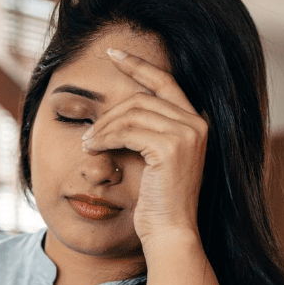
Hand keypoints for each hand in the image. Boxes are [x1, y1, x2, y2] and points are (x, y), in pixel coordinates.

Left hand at [81, 48, 206, 251]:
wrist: (169, 230)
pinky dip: (104, 138)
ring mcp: (187, 133)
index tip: (112, 54)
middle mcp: (196, 123)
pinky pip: (127, 130)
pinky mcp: (172, 147)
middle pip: (141, 98)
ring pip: (131, 113)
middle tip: (88, 135)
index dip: (138, 65)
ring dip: (102, 128)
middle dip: (108, 114)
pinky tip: (92, 149)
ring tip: (87, 145)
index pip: (164, 82)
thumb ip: (141, 133)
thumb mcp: (150, 159)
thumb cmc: (156, 201)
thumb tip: (111, 116)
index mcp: (195, 122)